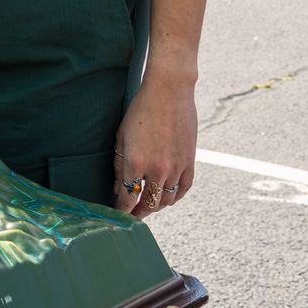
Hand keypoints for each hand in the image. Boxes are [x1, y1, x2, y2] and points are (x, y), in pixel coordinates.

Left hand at [113, 74, 196, 217]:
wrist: (169, 92)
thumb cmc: (141, 111)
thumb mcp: (122, 137)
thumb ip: (119, 166)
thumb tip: (117, 188)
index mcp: (136, 163)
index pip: (128, 198)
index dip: (122, 210)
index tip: (118, 215)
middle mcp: (157, 169)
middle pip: (149, 203)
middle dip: (139, 212)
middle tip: (133, 216)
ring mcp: (176, 167)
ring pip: (168, 200)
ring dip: (157, 206)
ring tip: (149, 206)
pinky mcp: (190, 162)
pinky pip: (184, 189)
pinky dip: (176, 197)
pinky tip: (169, 198)